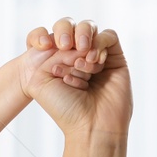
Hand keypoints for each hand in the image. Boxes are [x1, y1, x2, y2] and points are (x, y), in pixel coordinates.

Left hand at [22, 18, 130, 136]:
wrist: (91, 124)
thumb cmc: (64, 108)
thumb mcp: (41, 81)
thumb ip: (47, 56)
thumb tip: (70, 44)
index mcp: (56, 64)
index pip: (52, 39)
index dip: (49, 44)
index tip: (50, 63)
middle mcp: (76, 59)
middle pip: (71, 33)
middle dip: (67, 47)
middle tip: (69, 63)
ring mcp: (96, 57)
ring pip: (89, 32)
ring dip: (83, 47)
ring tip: (82, 66)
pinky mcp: (115, 57)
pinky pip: (109, 36)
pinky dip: (99, 44)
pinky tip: (95, 61)